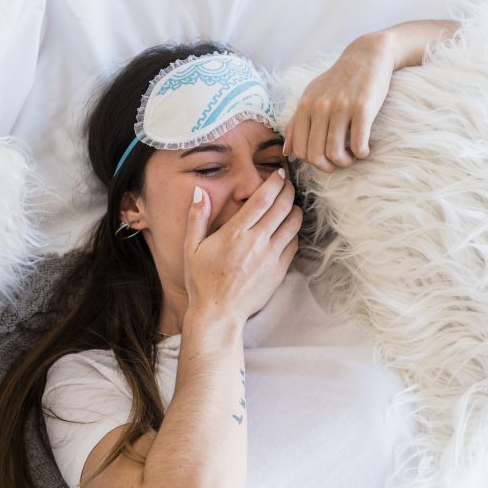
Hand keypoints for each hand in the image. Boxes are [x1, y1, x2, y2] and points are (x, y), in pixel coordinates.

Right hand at [181, 170, 302, 322]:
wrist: (218, 313)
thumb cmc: (201, 280)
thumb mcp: (191, 248)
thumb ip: (197, 217)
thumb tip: (200, 192)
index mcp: (235, 233)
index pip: (263, 199)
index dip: (274, 183)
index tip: (279, 174)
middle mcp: (257, 242)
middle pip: (283, 207)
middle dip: (289, 190)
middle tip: (288, 184)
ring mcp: (271, 257)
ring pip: (294, 224)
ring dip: (295, 209)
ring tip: (291, 204)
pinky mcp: (279, 271)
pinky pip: (294, 245)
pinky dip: (295, 232)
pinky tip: (289, 228)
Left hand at [283, 32, 395, 172]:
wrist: (366, 56)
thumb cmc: (338, 80)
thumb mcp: (312, 96)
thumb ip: (296, 123)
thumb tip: (287, 151)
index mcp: (305, 106)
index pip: (299, 150)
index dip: (313, 162)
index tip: (326, 159)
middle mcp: (319, 107)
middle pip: (316, 155)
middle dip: (329, 167)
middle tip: (341, 162)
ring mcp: (341, 107)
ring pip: (335, 153)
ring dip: (345, 162)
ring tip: (353, 157)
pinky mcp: (363, 108)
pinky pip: (358, 143)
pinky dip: (361, 153)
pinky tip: (365, 149)